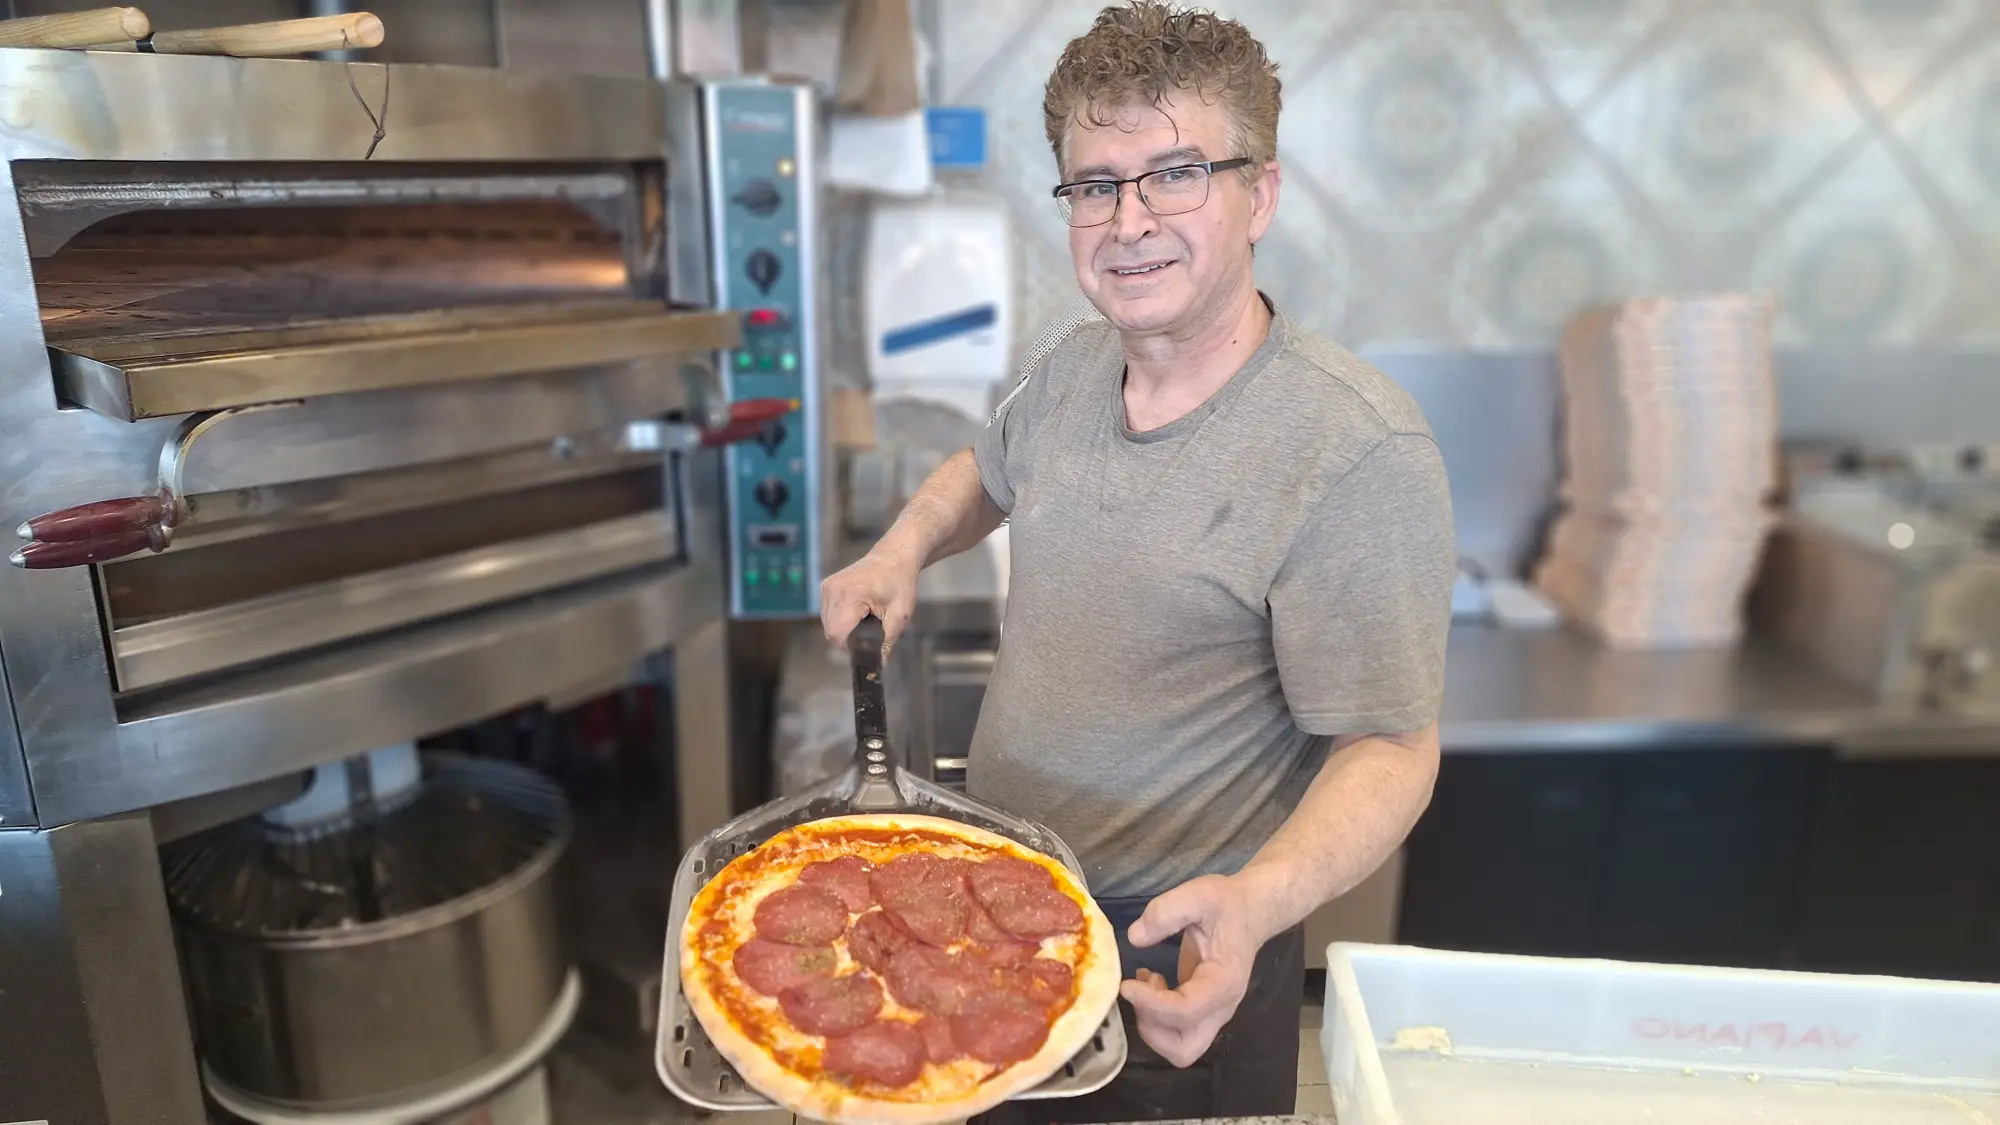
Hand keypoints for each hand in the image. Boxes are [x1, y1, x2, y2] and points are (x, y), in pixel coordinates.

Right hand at [820, 546, 920, 652]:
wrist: (894, 557)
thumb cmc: (900, 582)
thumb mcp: (900, 615)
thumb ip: (887, 641)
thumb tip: (880, 664)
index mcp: (851, 596)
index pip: (837, 634)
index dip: (849, 647)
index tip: (866, 648)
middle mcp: (833, 590)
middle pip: (830, 631)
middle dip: (848, 639)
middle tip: (870, 633)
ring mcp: (827, 587)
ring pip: (827, 623)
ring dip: (843, 628)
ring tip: (865, 619)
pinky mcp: (826, 586)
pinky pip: (827, 612)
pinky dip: (840, 618)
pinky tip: (857, 612)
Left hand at [1119, 874, 1272, 1066]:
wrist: (1250, 911)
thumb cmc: (1226, 904)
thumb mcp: (1198, 895)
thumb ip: (1166, 912)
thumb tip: (1135, 937)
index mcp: (1223, 983)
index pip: (1185, 1012)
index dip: (1151, 1004)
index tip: (1126, 984)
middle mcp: (1221, 1008)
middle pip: (1184, 1049)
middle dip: (1152, 1027)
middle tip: (1140, 991)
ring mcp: (1212, 1013)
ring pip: (1179, 1048)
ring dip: (1152, 1024)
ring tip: (1147, 983)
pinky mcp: (1201, 1009)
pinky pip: (1176, 1031)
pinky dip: (1155, 1017)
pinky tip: (1150, 981)